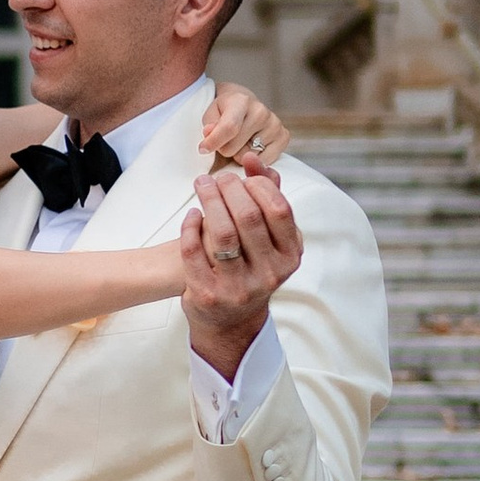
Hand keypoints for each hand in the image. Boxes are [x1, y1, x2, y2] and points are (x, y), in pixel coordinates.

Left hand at [180, 158, 300, 377]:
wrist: (229, 321)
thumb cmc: (250, 267)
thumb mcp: (267, 239)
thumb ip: (265, 196)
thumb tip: (254, 158)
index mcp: (289, 257)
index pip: (278, 210)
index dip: (258, 185)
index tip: (242, 176)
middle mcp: (268, 274)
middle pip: (248, 217)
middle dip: (229, 189)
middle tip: (216, 178)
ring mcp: (238, 287)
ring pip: (221, 233)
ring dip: (209, 200)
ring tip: (201, 186)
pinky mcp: (207, 295)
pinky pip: (193, 252)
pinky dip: (190, 227)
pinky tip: (192, 214)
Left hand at [199, 79, 288, 168]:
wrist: (243, 104)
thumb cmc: (223, 111)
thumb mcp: (210, 114)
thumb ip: (209, 125)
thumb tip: (209, 134)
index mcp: (241, 101)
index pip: (229, 127)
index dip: (213, 142)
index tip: (203, 149)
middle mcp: (261, 111)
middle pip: (234, 147)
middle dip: (224, 148)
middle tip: (226, 139)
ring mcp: (275, 124)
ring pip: (247, 157)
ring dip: (239, 153)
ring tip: (240, 141)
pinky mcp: (284, 137)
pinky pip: (264, 161)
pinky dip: (254, 159)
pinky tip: (251, 145)